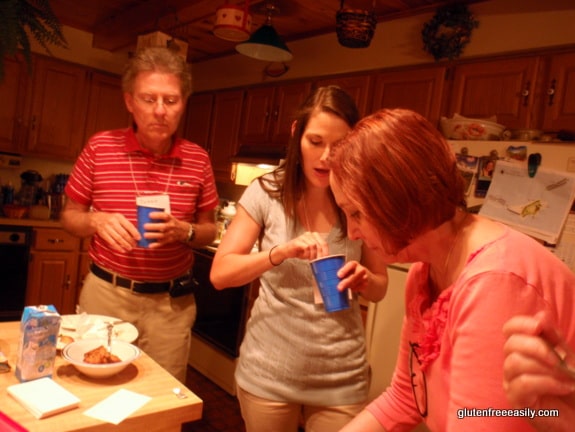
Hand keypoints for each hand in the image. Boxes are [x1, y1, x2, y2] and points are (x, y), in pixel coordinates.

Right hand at [92, 211, 139, 251]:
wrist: (97, 219)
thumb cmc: (112, 219)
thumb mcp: (119, 218)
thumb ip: (127, 224)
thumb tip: (136, 234)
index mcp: (119, 217)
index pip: (128, 226)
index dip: (134, 233)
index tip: (139, 238)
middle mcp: (113, 222)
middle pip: (123, 233)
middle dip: (130, 241)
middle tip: (135, 245)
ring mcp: (107, 228)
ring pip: (118, 239)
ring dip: (125, 245)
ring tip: (130, 248)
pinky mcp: (103, 234)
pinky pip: (111, 242)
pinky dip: (118, 247)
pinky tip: (122, 250)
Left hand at [142, 211, 188, 247]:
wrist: (183, 231)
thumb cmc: (171, 222)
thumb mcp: (169, 217)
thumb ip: (160, 217)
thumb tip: (144, 215)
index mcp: (171, 219)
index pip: (165, 216)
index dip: (157, 215)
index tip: (149, 215)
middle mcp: (171, 226)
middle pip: (163, 226)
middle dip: (154, 226)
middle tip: (145, 226)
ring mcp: (171, 234)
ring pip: (162, 235)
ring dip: (153, 236)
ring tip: (145, 235)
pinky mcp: (169, 240)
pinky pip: (162, 243)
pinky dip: (156, 245)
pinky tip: (150, 246)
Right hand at [273, 231, 329, 262]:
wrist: (286, 251)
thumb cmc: (299, 251)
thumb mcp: (310, 251)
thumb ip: (317, 251)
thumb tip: (326, 258)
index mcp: (314, 236)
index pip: (324, 243)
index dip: (326, 252)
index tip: (326, 259)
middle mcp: (309, 234)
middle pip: (320, 244)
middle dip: (320, 254)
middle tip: (318, 261)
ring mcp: (303, 237)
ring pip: (313, 246)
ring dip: (313, 254)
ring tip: (310, 259)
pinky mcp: (298, 241)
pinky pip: (306, 247)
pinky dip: (307, 254)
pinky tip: (305, 257)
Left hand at [336, 260, 368, 293]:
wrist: (371, 282)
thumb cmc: (354, 275)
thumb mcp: (349, 271)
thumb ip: (342, 273)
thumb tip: (330, 278)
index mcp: (354, 264)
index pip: (351, 265)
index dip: (345, 270)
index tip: (338, 275)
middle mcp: (361, 270)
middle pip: (354, 276)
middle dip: (346, 282)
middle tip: (339, 288)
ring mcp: (365, 278)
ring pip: (356, 283)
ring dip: (349, 286)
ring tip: (342, 289)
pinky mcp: (366, 285)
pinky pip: (359, 288)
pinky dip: (354, 290)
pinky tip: (351, 290)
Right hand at [502, 311, 574, 431]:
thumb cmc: (570, 384)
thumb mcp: (566, 356)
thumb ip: (552, 336)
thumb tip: (541, 314)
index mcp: (522, 349)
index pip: (510, 329)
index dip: (521, 324)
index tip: (540, 327)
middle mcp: (512, 363)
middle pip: (511, 344)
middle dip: (536, 347)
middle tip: (559, 360)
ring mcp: (511, 382)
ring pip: (514, 363)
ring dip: (544, 368)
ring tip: (565, 376)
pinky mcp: (515, 400)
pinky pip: (523, 383)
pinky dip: (547, 382)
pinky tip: (562, 387)